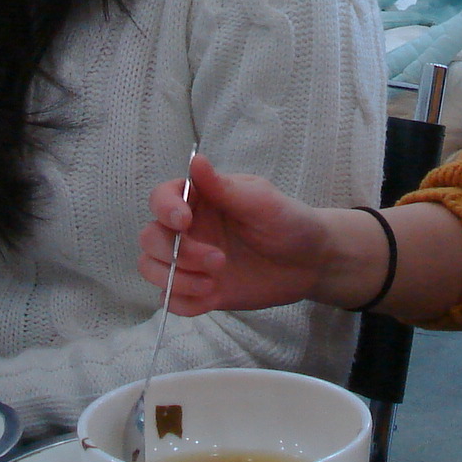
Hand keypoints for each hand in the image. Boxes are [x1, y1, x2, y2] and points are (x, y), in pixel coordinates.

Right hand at [137, 155, 344, 314]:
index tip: (184, 223)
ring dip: (176, 279)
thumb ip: (225, 188)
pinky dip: (183, 301)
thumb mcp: (262, 202)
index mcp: (201, 200)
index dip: (164, 209)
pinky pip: (170, 299)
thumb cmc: (288, 222)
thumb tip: (195, 160)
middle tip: (218, 260)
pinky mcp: (197, 289)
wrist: (310, 263)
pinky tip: (212, 297)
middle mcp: (189, 229)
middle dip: (177, 253)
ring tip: (213, 282)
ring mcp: (190, 261)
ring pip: (151, 268)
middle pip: (151, 238)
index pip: (161, 198)